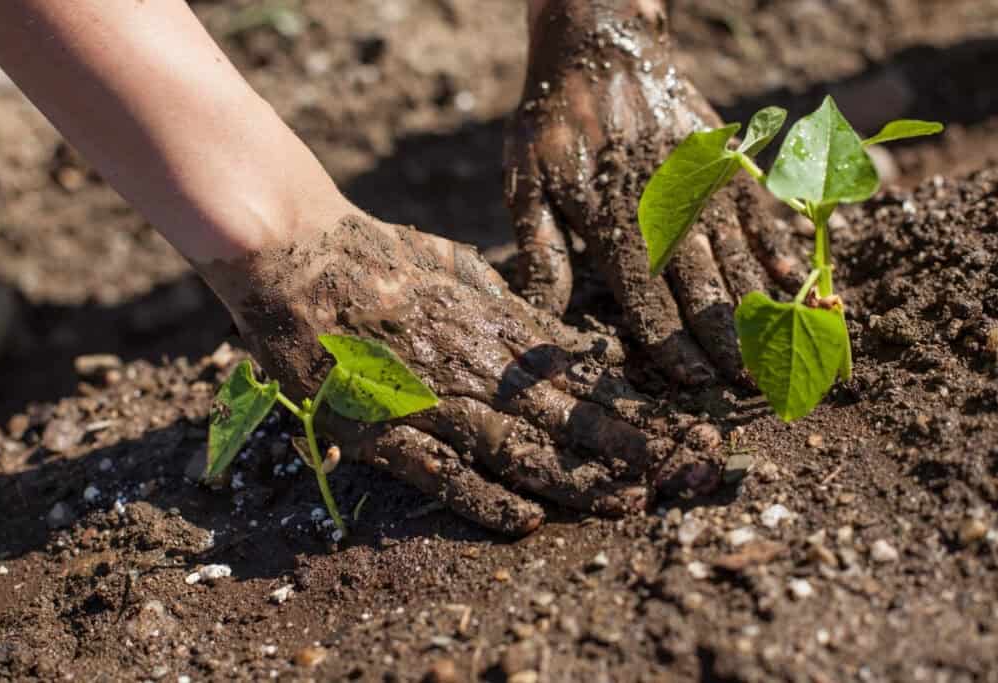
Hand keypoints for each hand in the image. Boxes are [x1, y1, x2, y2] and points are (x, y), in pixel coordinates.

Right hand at [202, 215, 674, 535]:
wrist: (300, 258)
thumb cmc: (385, 262)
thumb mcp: (465, 274)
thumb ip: (515, 314)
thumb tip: (572, 348)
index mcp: (500, 328)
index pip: (590, 380)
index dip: (645, 411)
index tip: (696, 431)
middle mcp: (479, 366)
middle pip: (572, 417)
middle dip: (639, 448)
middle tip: (697, 471)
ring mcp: (432, 400)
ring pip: (520, 448)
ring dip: (580, 479)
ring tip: (634, 502)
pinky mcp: (381, 430)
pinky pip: (438, 471)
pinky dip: (481, 497)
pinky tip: (525, 520)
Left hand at [505, 1, 804, 383]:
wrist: (602, 43)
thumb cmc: (555, 121)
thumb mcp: (528, 181)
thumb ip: (542, 249)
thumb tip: (544, 315)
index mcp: (613, 220)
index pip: (647, 298)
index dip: (671, 344)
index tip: (691, 382)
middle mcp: (666, 207)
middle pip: (702, 287)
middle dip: (726, 339)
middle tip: (749, 385)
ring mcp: (703, 182)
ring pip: (737, 257)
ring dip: (759, 308)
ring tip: (777, 350)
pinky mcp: (727, 160)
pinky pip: (761, 212)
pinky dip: (779, 249)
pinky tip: (795, 282)